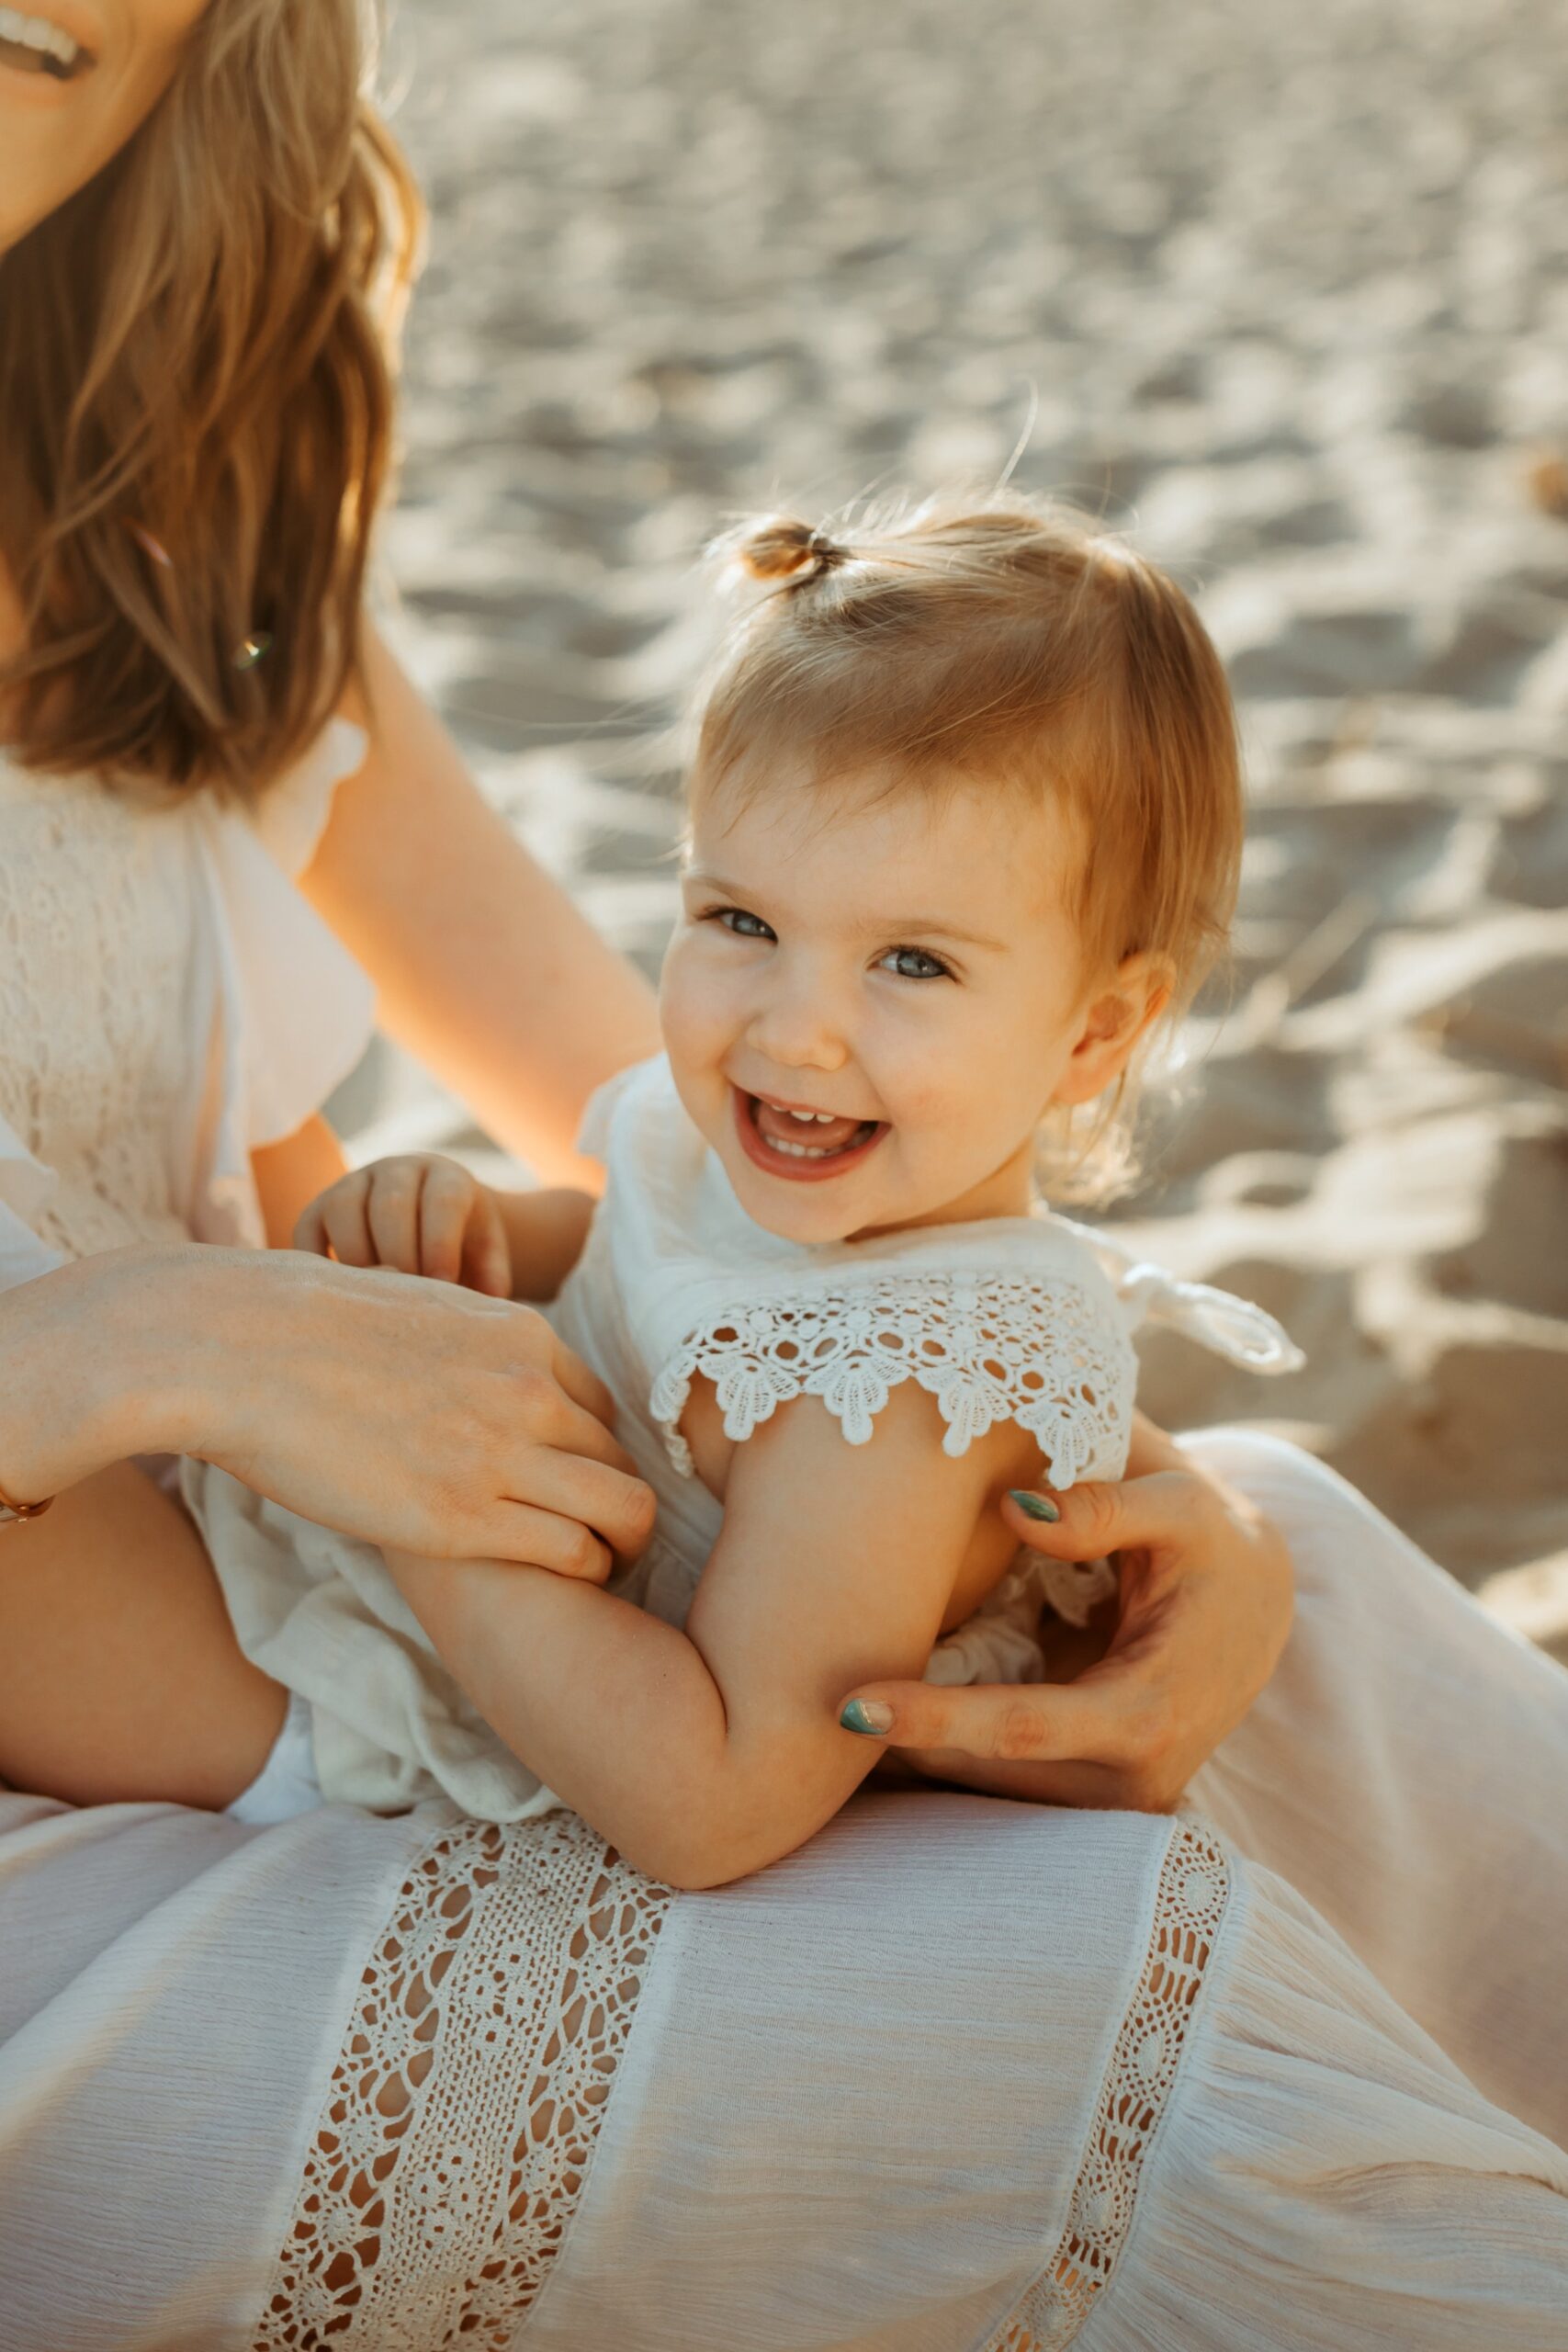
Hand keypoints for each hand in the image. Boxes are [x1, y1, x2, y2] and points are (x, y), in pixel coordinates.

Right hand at [170, 1245, 652, 1576]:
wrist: (239, 1350)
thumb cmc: (303, 1333)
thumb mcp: (416, 1309)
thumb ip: (462, 1346)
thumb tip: (457, 1365)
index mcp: (520, 1336)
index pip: (602, 1410)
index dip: (594, 1458)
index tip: (573, 1491)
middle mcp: (527, 1391)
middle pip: (622, 1461)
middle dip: (619, 1507)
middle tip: (601, 1543)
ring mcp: (499, 1453)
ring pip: (621, 1509)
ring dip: (618, 1546)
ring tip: (597, 1572)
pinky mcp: (462, 1518)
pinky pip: (572, 1554)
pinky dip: (582, 1573)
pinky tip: (558, 1585)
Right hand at [295, 1155, 510, 1296]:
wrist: (431, 1221)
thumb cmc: (462, 1244)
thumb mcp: (486, 1253)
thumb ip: (491, 1275)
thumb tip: (483, 1304)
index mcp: (446, 1177)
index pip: (443, 1199)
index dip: (441, 1243)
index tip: (442, 1285)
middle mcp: (398, 1170)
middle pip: (390, 1204)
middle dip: (399, 1256)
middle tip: (407, 1299)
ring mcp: (354, 1183)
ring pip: (343, 1209)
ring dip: (358, 1257)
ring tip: (374, 1297)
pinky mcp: (320, 1205)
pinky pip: (306, 1227)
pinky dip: (314, 1261)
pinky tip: (336, 1292)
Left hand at [837, 1412, 1293, 1810]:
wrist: (1256, 1605)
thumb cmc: (1210, 1543)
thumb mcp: (1180, 1505)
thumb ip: (1106, 1505)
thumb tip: (1019, 1506)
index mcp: (1148, 1716)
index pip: (1019, 1730)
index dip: (932, 1719)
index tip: (847, 1700)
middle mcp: (1130, 1782)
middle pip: (984, 1777)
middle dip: (896, 1749)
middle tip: (793, 1709)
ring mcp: (1109, 1802)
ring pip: (983, 1794)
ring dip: (906, 1760)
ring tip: (811, 1718)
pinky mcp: (1086, 1796)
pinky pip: (997, 1786)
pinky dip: (936, 1756)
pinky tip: (873, 1719)